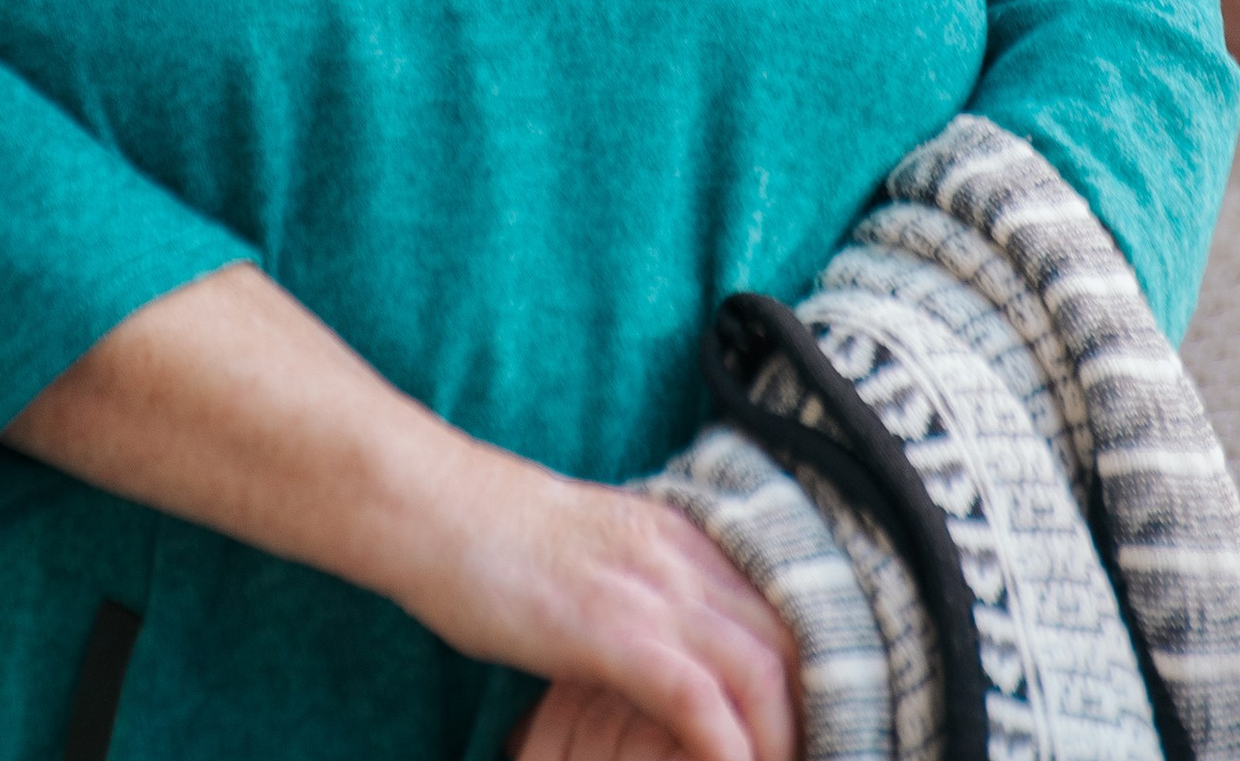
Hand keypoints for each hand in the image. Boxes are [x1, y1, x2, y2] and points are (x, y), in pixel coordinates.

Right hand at [409, 467, 796, 760]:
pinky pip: (701, 702)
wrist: (430, 504)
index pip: (785, 610)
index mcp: (682, 537)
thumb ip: (642, 594)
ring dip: (780, 743)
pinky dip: (728, 750)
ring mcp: (651, 589)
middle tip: (802, 758)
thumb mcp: (593, 559)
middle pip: (793, 644)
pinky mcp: (613, 628)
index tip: (802, 730)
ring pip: (765, 674)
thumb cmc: (493, 540)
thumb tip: (664, 662)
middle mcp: (683, 556)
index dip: (807, 678)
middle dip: (809, 716)